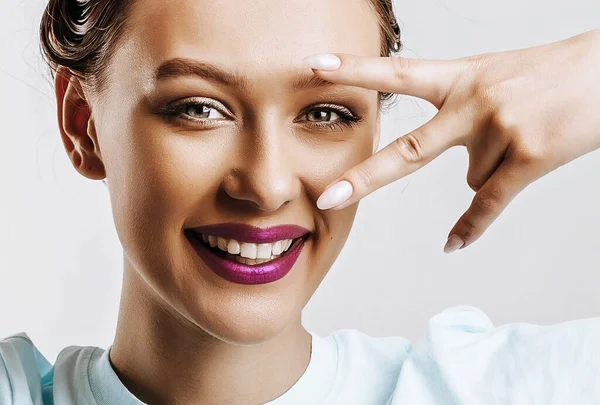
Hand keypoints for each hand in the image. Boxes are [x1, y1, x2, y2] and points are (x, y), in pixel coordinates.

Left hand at [303, 29, 599, 253]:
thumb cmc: (549, 75)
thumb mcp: (495, 76)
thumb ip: (463, 117)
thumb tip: (464, 182)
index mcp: (461, 76)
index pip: (399, 73)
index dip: (356, 70)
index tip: (315, 66)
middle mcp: (473, 103)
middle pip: (409, 149)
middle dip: (366, 178)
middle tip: (327, 198)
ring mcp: (499, 131)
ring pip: (473, 177)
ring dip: (495, 167)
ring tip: (525, 135)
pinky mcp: (527, 158)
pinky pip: (488, 203)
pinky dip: (471, 226)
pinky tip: (452, 244)